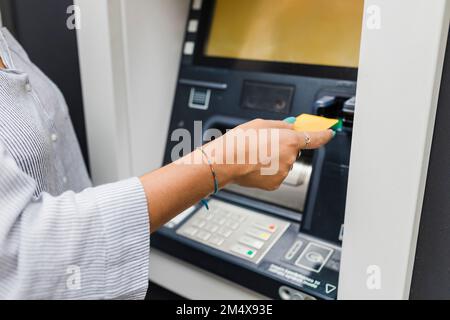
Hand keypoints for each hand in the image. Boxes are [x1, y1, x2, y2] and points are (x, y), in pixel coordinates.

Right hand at [203, 119, 333, 190]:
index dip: (324, 135)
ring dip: (275, 159)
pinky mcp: (274, 184)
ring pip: (284, 163)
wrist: (225, 162)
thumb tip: (291, 126)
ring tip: (256, 155)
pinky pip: (276, 175)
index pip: (315, 138)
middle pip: (294, 151)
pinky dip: (269, 171)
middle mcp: (290, 158)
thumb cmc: (240, 142)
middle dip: (284, 147)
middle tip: (266, 143)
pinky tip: (256, 165)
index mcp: (290, 140)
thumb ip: (281, 125)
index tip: (328, 133)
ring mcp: (283, 173)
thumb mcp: (261, 124)